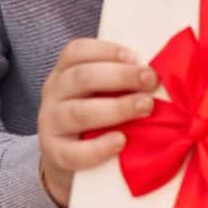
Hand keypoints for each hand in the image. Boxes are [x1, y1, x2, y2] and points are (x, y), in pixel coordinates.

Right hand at [37, 38, 159, 207]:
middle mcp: (54, 93)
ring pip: (79, 113)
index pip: (76, 51)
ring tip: (145, 107)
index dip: (106, 50)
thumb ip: (120, 79)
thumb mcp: (100, 91)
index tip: (134, 56)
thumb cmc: (95, 113)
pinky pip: (74, 152)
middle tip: (150, 80)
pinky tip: (121, 141)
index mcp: (65, 71)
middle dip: (121, 76)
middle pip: (82, 77)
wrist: (66, 157)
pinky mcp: (55, 154)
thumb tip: (157, 72)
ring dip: (116, 108)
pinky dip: (99, 148)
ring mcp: (50, 123)